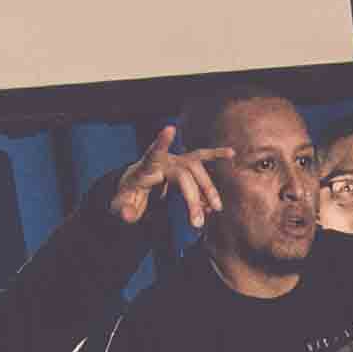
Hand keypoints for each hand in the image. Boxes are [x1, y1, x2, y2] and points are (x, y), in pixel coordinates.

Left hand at [104, 126, 222, 234]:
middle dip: (192, 198)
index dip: (161, 143)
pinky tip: (231, 153)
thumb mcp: (121, 206)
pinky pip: (202, 158)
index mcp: (146, 167)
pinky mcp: (185, 165)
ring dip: (208, 189)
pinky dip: (216, 155)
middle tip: (197, 223)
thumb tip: (127, 215)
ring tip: (215, 209)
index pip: (153, 154)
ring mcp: (175, 160)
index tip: (169, 128)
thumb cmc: (128, 196)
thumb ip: (123, 210)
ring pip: (197, 169)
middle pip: (183, 174)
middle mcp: (163, 160)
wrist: (136, 187)